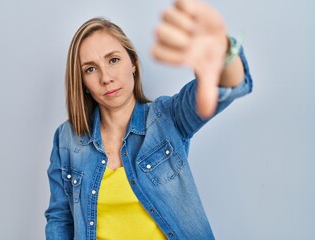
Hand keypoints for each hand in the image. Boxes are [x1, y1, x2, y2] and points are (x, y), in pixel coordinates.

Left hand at [152, 0, 227, 117]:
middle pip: (158, 32)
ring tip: (196, 30)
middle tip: (192, 42)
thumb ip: (205, 92)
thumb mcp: (208, 75)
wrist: (218, 41)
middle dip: (178, 39)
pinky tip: (197, 17)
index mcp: (167, 52)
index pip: (155, 52)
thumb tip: (205, 113)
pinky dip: (189, 9)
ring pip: (166, 16)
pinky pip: (180, 2)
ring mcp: (174, 19)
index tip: (188, 57)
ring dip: (185, 25)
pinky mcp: (184, 5)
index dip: (172, 55)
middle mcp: (167, 35)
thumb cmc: (208, 59)